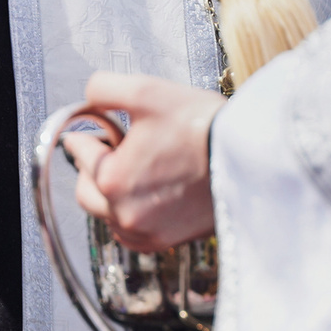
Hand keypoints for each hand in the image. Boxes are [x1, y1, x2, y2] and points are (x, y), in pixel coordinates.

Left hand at [71, 70, 224, 251]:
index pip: (79, 152)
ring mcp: (147, 232)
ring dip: (112, 194)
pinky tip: (149, 195)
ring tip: (140, 168)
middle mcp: (124, 213)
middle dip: (94, 167)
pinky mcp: (169, 241)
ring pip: (108, 214)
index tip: (99, 127)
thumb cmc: (202, 126)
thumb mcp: (147, 91)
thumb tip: (89, 99)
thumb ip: (104, 89)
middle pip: (86, 190)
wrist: (251, 158)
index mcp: (112, 179)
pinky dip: (132, 216)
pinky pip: (134, 234)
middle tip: (116, 147)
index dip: (89, 133)